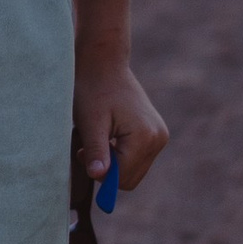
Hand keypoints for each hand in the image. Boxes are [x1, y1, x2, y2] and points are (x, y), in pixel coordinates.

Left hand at [77, 58, 166, 195]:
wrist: (104, 64)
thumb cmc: (93, 90)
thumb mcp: (90, 123)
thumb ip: (96, 151)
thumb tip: (98, 176)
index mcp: (145, 136)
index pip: (122, 178)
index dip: (100, 173)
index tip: (83, 153)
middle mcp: (158, 138)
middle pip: (130, 179)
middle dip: (107, 169)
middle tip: (88, 148)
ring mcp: (160, 136)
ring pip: (133, 171)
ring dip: (113, 162)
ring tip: (98, 139)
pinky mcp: (156, 134)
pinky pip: (137, 159)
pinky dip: (120, 155)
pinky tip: (108, 137)